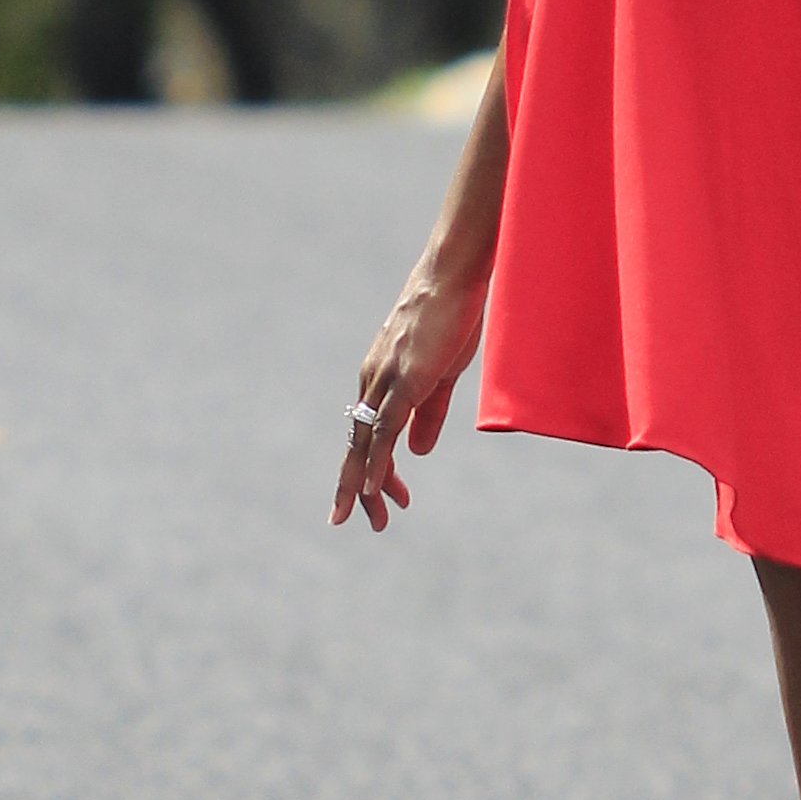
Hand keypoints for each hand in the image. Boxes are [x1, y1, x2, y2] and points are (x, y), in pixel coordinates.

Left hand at [333, 254, 487, 532]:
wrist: (453, 277)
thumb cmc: (450, 317)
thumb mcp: (441, 375)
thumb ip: (429, 415)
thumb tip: (417, 452)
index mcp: (380, 380)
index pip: (368, 435)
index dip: (371, 470)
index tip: (378, 499)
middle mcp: (372, 382)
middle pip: (357, 445)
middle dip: (354, 487)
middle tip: (347, 522)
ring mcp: (384, 380)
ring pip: (365, 443)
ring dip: (364, 484)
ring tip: (366, 518)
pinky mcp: (403, 380)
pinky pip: (383, 428)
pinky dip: (376, 460)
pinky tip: (373, 487)